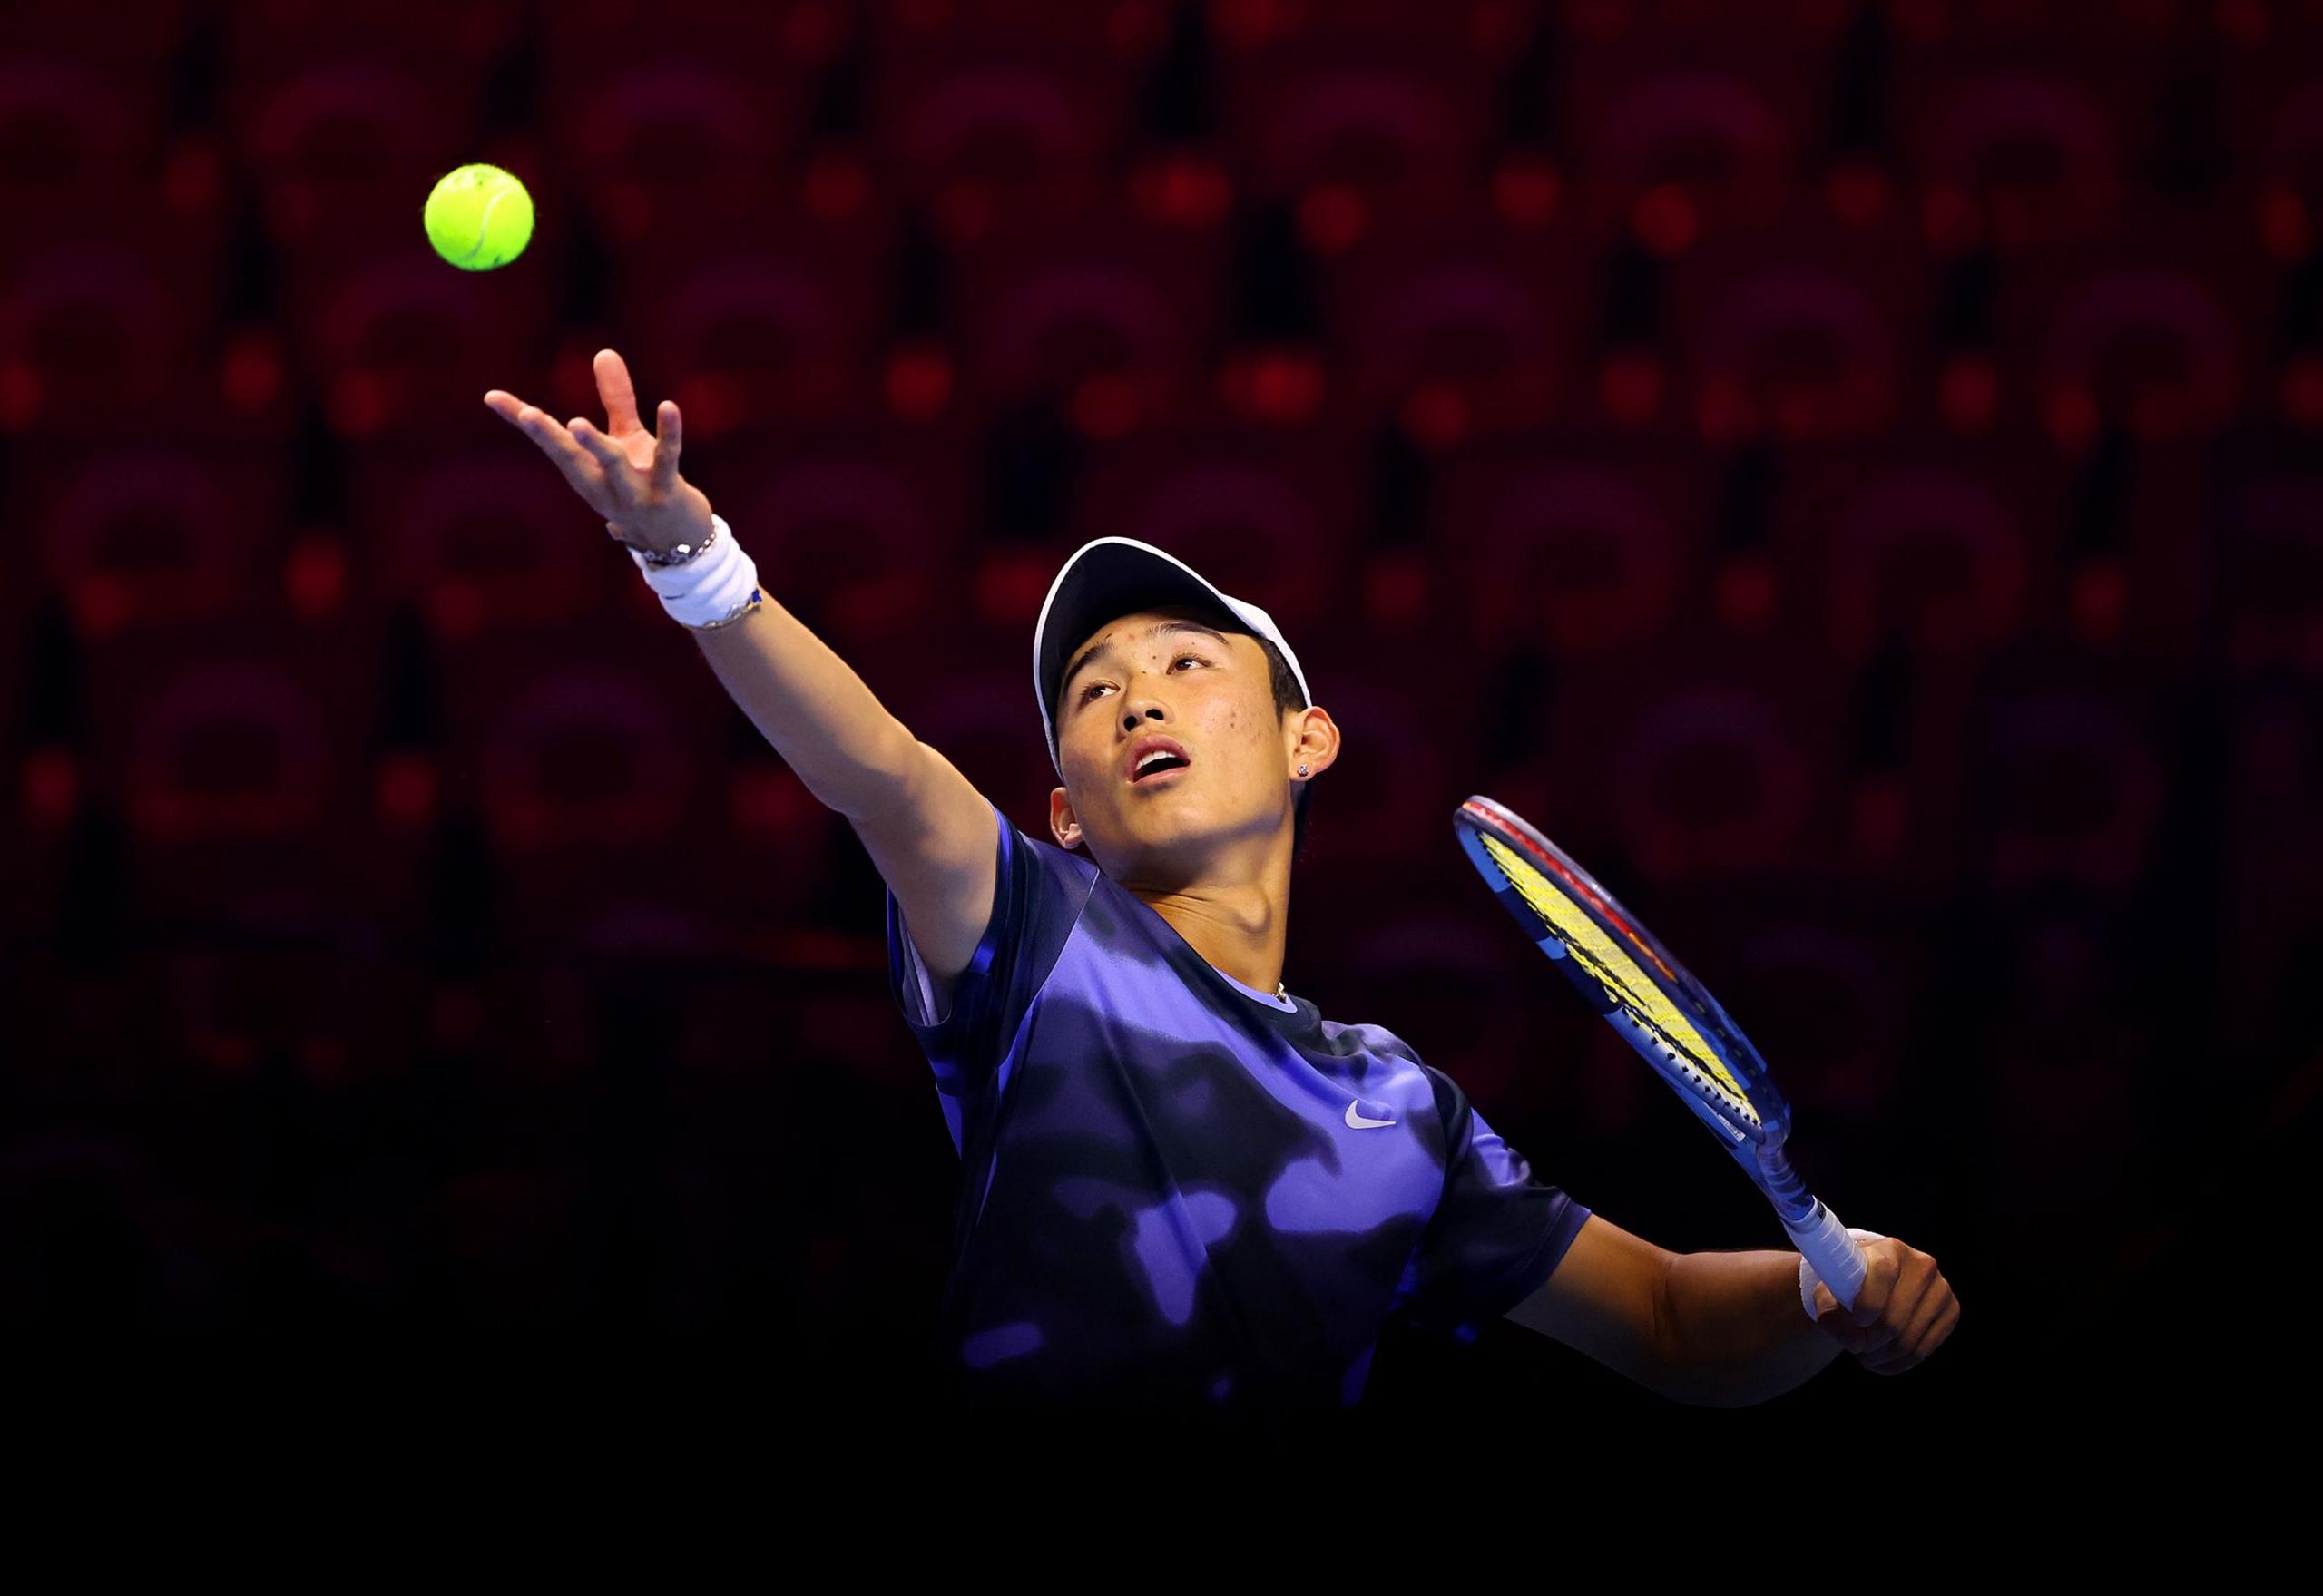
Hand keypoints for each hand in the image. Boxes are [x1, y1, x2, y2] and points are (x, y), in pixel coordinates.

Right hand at [484, 349, 713, 558]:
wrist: (680, 544)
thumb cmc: (645, 486)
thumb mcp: (627, 441)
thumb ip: (615, 398)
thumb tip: (604, 351)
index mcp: (585, 473)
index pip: (550, 443)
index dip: (521, 420)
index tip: (492, 396)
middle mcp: (603, 486)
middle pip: (571, 459)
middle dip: (548, 438)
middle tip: (527, 415)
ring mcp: (634, 492)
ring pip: (613, 465)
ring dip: (595, 445)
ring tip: (576, 423)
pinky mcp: (668, 491)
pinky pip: (667, 459)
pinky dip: (668, 433)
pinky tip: (668, 406)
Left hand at [1809, 1235, 1958, 1374]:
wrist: (1878, 1281)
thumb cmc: (1850, 1283)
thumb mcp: (1829, 1288)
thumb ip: (1828, 1309)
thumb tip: (1852, 1339)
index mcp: (1889, 1249)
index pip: (1882, 1273)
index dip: (1867, 1302)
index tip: (1856, 1320)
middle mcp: (1922, 1265)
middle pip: (1894, 1320)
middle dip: (1868, 1342)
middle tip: (1854, 1346)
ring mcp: (1941, 1288)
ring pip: (1908, 1342)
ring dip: (1880, 1356)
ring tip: (1864, 1352)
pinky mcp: (1951, 1311)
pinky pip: (1923, 1351)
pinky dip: (1897, 1363)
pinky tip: (1881, 1358)